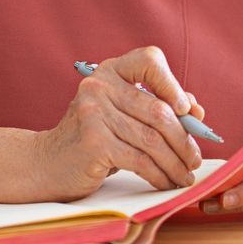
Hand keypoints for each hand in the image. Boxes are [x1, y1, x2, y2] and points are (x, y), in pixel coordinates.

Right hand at [31, 47, 207, 199]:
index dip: (173, 84)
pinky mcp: (93, 143)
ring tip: (185, 176)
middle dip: (184, 139)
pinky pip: (139, 160)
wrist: (46, 163)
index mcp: (110, 71)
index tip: (188, 110)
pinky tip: (165, 182)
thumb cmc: (93, 138)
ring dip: (175, 162)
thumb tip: (196, 111)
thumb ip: (156, 105)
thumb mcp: (122, 114)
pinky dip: (159, 174)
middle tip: (195, 158)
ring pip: (152, 139)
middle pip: (158, 110)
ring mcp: (94, 113)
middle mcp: (100, 86)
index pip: (150, 61)